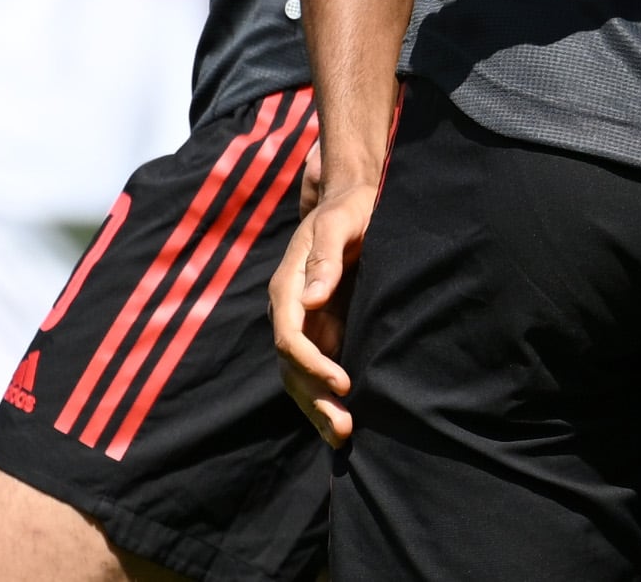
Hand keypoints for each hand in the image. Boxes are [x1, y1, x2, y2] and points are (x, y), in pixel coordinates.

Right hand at [271, 187, 374, 445]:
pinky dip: (325, 398)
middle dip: (315, 399)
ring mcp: (303, 324)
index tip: (344, 383)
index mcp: (287, 287)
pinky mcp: (321, 331)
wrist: (353, 203)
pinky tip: (344, 422)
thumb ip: (326, 258)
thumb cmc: (349, 209)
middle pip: (291, 367)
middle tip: (345, 429)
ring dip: (319, 408)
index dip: (313, 364)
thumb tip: (309, 300)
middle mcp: (289, 311)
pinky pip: (316, 372)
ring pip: (300, 377)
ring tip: (344, 438)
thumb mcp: (341, 222)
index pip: (289, 337)